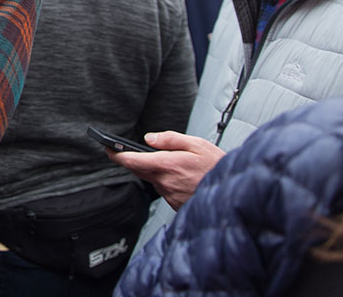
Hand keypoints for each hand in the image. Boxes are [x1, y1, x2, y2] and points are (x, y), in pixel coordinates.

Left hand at [108, 131, 224, 209]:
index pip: (132, 161)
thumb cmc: (218, 167)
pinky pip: (165, 190)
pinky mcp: (176, 204)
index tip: (108, 149)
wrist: (234, 194)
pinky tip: (184, 178)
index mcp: (167, 165)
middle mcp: (165, 182)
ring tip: (178, 165)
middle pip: (140, 170)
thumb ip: (170, 139)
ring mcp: (170, 195)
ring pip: (153, 180)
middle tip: (143, 152)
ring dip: (158, 172)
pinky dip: (169, 182)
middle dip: (138, 161)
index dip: (116, 155)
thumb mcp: (197, 144)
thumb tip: (149, 139)